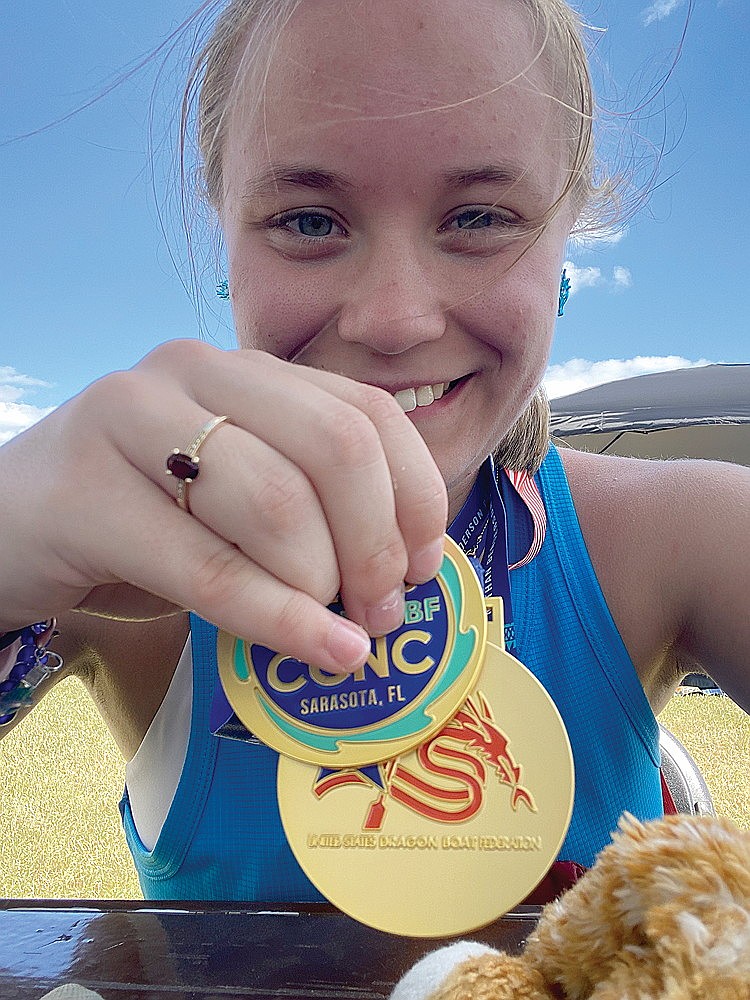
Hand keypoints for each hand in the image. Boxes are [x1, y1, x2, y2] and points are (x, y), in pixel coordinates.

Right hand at [0, 341, 446, 673]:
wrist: (10, 521)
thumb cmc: (145, 516)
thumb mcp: (238, 495)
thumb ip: (314, 505)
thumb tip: (410, 568)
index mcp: (246, 369)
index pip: (368, 413)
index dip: (415, 497)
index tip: (424, 569)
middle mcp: (194, 369)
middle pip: (336, 448)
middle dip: (378, 545)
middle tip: (382, 611)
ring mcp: (131, 418)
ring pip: (277, 503)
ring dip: (324, 585)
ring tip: (334, 630)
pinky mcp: (85, 491)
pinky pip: (208, 566)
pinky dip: (278, 618)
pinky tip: (319, 648)